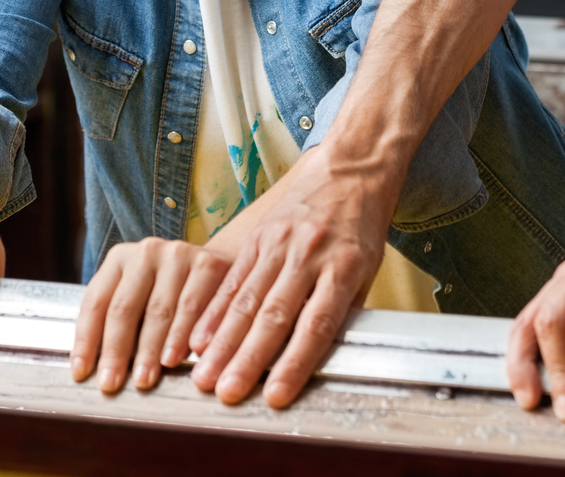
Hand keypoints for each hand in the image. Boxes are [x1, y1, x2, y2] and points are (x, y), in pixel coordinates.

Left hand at [72, 238, 235, 392]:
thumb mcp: (138, 296)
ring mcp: (178, 255)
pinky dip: (183, 336)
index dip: (86, 340)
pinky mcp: (208, 264)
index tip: (82, 373)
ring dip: (150, 350)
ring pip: (159, 310)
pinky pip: (194, 307)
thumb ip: (120, 324)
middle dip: (116, 351)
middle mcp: (146, 252)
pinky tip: (176, 357)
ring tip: (144, 378)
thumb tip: (100, 370)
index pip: (96, 303)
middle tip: (112, 383)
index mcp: (119, 259)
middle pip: (124, 308)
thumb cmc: (169, 292)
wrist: (216, 267)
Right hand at [186, 148, 391, 405]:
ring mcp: (280, 244)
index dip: (295, 362)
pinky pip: (233, 279)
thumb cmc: (361, 227)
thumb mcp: (367, 269)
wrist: (351, 169)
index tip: (276, 396)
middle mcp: (309, 255)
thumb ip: (342, 311)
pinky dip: (214, 312)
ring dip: (223, 343)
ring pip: (247, 300)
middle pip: (275, 315)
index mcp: (344, 267)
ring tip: (205, 375)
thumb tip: (318, 359)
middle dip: (247, 359)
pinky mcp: (259, 236)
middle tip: (226, 394)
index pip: (317, 323)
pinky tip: (197, 337)